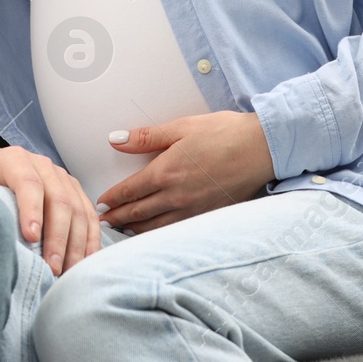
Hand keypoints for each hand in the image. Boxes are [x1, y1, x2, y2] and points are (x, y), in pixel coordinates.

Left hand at [0, 146, 98, 275]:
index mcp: (11, 159)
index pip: (27, 181)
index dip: (32, 209)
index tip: (31, 238)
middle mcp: (41, 164)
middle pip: (58, 199)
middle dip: (57, 236)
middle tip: (51, 267)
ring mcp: (60, 177)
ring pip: (78, 208)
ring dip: (76, 243)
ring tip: (66, 272)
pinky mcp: (73, 191)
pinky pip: (89, 215)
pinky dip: (90, 239)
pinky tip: (85, 263)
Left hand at [96, 111, 275, 233]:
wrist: (262, 149)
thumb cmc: (222, 133)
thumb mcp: (180, 128)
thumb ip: (145, 137)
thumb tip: (114, 140)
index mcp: (165, 173)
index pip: (130, 191)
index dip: (112, 199)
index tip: (100, 204)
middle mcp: (176, 197)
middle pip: (139, 212)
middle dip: (118, 218)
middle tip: (102, 222)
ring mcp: (193, 210)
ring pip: (156, 226)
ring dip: (136, 229)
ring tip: (123, 231)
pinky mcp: (209, 216)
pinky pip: (177, 230)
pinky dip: (160, 234)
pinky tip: (155, 233)